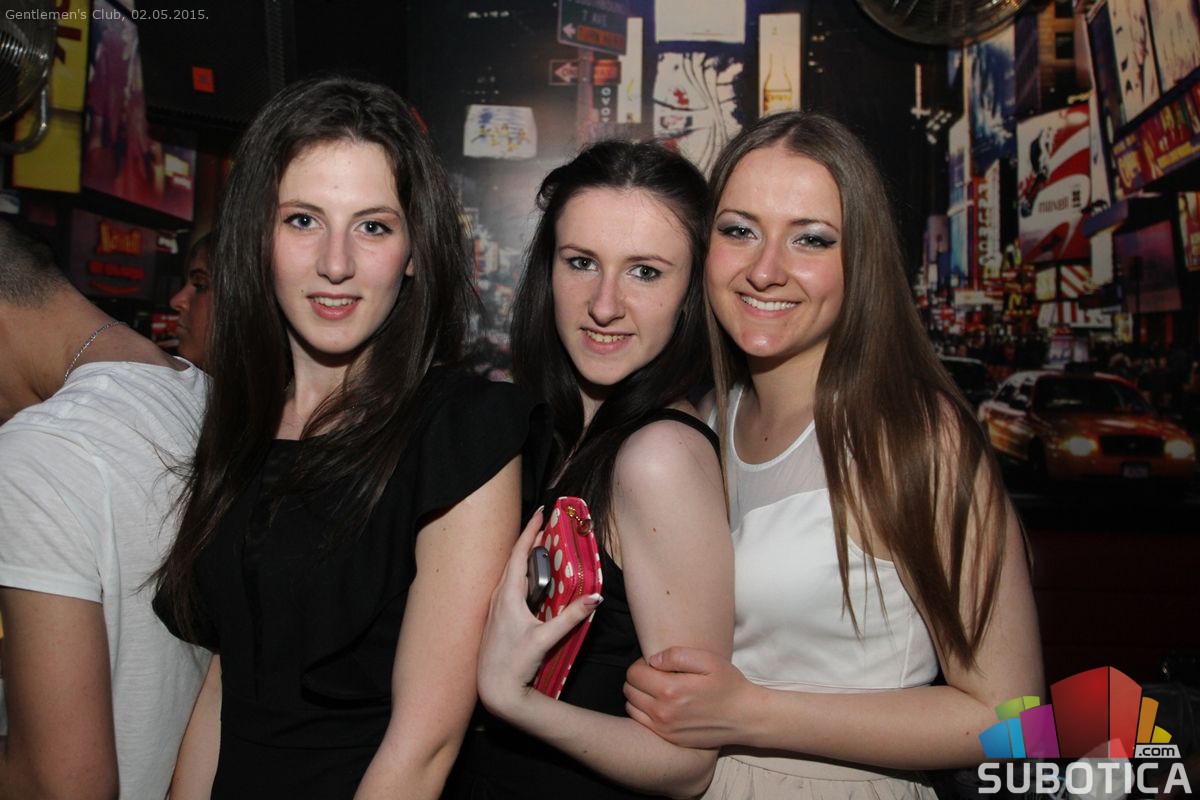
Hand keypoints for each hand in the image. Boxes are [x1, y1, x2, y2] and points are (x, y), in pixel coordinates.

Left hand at [475, 507, 601, 718]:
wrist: (493, 688)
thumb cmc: (514, 663)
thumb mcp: (545, 639)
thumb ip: (570, 617)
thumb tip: (595, 598)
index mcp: (507, 595)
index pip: (519, 553)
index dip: (531, 531)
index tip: (542, 513)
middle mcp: (498, 597)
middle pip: (514, 559)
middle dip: (530, 539)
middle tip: (546, 525)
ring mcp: (495, 607)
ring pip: (510, 572)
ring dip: (525, 557)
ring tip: (541, 547)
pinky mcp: (497, 617)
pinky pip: (509, 585)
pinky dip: (521, 573)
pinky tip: (530, 580)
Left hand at [623, 647, 755, 748]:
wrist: (745, 717)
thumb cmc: (728, 685)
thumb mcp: (708, 660)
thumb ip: (676, 655)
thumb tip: (653, 660)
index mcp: (670, 689)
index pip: (634, 673)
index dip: (642, 663)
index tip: (657, 664)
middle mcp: (663, 712)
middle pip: (629, 690)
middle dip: (638, 678)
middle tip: (657, 674)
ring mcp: (665, 729)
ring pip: (631, 707)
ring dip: (639, 695)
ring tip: (658, 689)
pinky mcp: (669, 739)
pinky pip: (641, 723)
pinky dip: (644, 711)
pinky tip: (662, 705)